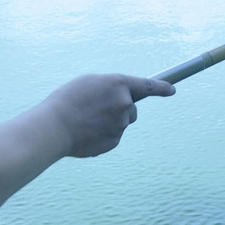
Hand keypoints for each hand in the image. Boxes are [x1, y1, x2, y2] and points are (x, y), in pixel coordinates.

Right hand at [45, 74, 174, 157]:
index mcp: (118, 84)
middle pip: (132, 107)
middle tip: (98, 109)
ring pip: (122, 122)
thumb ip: (111, 87)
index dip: (161, 88)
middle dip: (121, 108)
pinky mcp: (114, 141)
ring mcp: (121, 124)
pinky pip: (113, 135)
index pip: (147, 85)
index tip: (171, 90)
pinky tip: (86, 132)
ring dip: (110, 121)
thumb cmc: (67, 101)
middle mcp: (124, 103)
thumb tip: (124, 98)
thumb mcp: (89, 83)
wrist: (53, 128)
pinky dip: (103, 134)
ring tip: (86, 121)